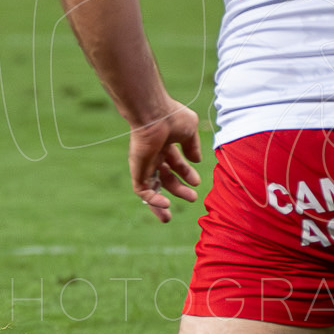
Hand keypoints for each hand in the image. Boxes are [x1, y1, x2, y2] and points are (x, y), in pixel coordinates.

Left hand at [127, 99, 201, 222]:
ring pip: (150, 189)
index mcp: (165, 144)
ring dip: (159, 204)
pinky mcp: (137, 170)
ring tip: (167, 218)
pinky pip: (142, 190)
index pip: (175, 163)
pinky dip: (152, 200)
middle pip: (165, 178)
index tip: (197, 182)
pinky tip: (165, 204)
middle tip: (192, 198)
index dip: (186, 173)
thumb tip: (196, 161)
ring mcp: (144, 163)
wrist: (153, 114)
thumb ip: (192, 146)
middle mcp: (153, 155)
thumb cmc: (171, 117)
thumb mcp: (189, 130)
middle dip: (178, 189)